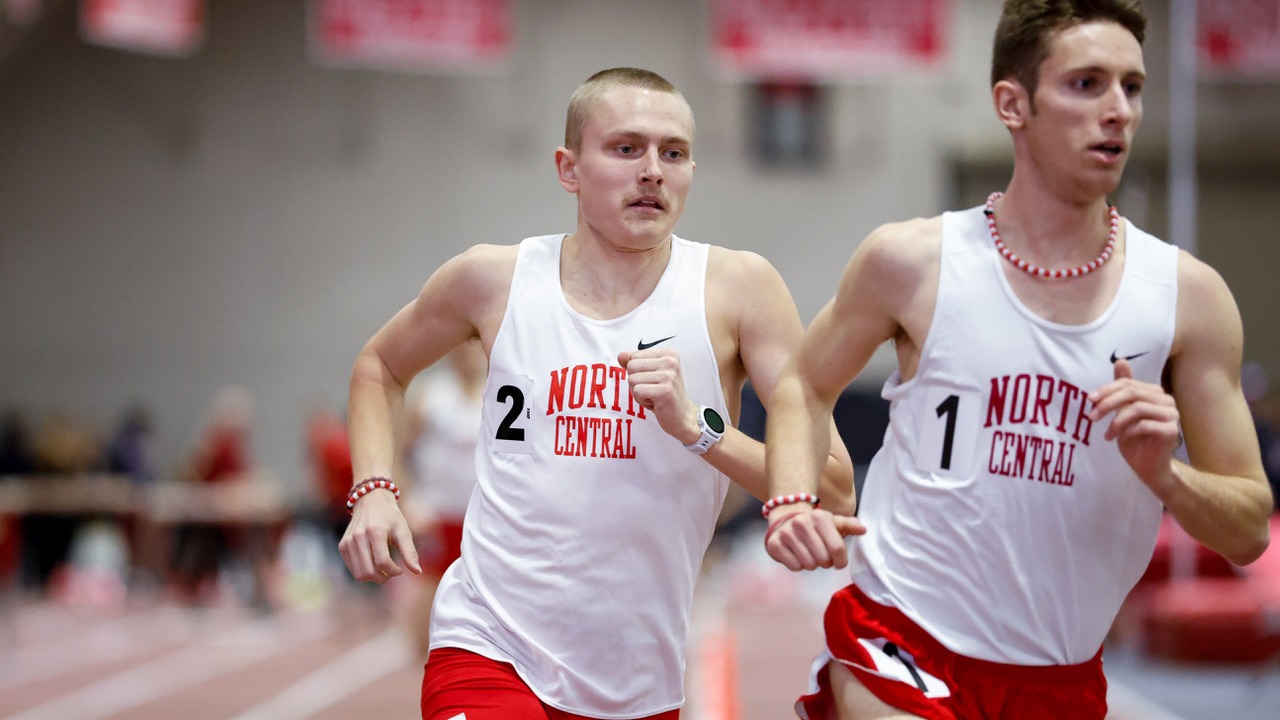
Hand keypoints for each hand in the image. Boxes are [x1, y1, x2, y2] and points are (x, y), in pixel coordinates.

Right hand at [339, 490, 421, 582]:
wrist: (371, 501)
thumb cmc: (390, 517)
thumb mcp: (403, 531)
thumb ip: (409, 552)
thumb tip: (418, 572)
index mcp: (375, 531)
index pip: (383, 562)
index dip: (393, 571)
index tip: (400, 569)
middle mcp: (358, 537)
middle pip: (369, 572)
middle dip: (383, 577)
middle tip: (391, 572)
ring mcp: (348, 542)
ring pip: (359, 574)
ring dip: (373, 577)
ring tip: (383, 570)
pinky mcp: (343, 546)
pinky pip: (353, 569)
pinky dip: (364, 571)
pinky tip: (373, 563)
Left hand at [618, 348, 698, 443]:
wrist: (682, 416)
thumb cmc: (665, 394)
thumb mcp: (650, 374)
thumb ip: (635, 362)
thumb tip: (621, 356)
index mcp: (669, 354)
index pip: (634, 356)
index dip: (638, 372)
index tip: (653, 381)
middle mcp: (670, 362)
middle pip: (631, 366)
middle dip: (636, 382)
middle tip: (653, 390)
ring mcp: (668, 376)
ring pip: (632, 380)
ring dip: (639, 393)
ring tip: (654, 396)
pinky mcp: (664, 391)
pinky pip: (637, 392)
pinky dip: (642, 401)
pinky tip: (656, 403)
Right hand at [765, 505, 865, 570]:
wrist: (786, 521)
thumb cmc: (815, 526)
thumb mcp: (832, 523)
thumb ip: (849, 525)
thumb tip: (863, 529)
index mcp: (819, 517)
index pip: (837, 548)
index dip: (841, 560)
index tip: (839, 562)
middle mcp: (801, 523)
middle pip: (824, 559)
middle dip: (825, 562)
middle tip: (821, 555)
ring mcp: (786, 533)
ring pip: (809, 565)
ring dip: (812, 564)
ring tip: (808, 553)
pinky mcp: (774, 544)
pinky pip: (794, 566)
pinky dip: (798, 565)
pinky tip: (796, 554)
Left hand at [1088, 358, 1181, 494]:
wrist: (1149, 467)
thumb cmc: (1134, 439)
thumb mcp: (1123, 411)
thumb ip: (1123, 389)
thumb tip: (1120, 360)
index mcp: (1155, 393)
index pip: (1128, 383)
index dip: (1106, 390)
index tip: (1088, 400)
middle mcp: (1166, 400)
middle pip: (1132, 392)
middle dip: (1108, 403)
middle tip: (1091, 416)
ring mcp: (1172, 415)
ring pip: (1138, 408)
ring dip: (1116, 421)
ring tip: (1107, 435)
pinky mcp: (1171, 431)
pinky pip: (1144, 425)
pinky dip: (1128, 431)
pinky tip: (1121, 440)